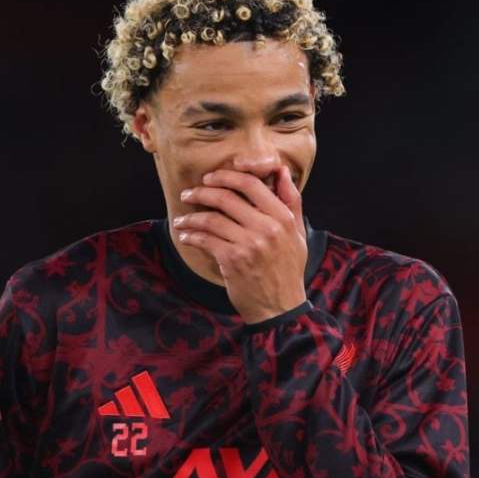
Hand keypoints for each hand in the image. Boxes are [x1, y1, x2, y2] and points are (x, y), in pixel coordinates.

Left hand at [172, 165, 306, 323]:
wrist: (279, 307)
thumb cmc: (287, 269)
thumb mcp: (297, 233)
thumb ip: (291, 201)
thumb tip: (281, 170)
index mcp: (283, 218)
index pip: (252, 184)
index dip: (227, 176)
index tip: (210, 178)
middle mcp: (267, 228)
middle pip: (226, 197)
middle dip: (201, 192)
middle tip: (188, 193)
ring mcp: (249, 244)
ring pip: (211, 218)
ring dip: (191, 217)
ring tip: (181, 219)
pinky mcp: (232, 260)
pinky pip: (205, 240)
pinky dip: (191, 236)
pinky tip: (184, 236)